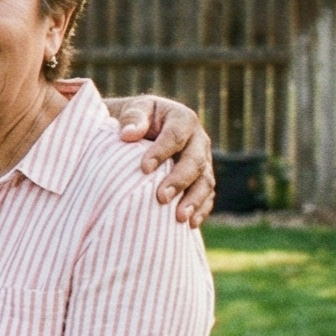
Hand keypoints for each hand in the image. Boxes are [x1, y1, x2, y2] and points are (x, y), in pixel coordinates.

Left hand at [111, 94, 214, 227]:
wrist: (143, 130)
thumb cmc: (135, 120)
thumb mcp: (132, 110)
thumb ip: (132, 118)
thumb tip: (128, 134)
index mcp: (182, 119)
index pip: (175, 136)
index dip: (161, 152)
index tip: (144, 168)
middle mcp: (198, 140)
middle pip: (195, 161)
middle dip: (179, 180)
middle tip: (161, 197)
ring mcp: (203, 160)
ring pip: (205, 181)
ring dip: (194, 200)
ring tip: (179, 218)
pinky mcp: (202, 179)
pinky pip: (207, 196)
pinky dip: (201, 210)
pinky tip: (190, 225)